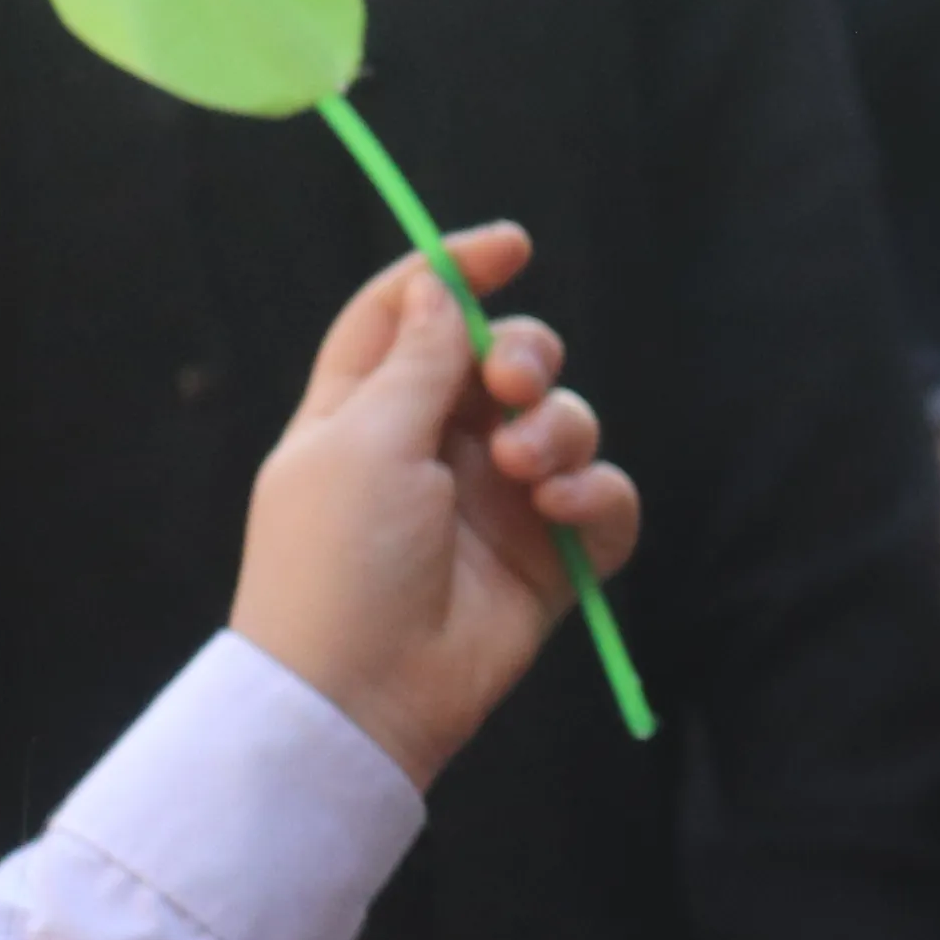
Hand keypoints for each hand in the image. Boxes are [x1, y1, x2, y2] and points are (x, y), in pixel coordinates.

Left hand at [230, 225, 642, 789]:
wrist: (362, 691)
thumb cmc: (336, 558)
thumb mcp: (363, 440)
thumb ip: (418, 359)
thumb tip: (441, 288)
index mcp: (365, 410)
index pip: (410, 316)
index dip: (454, 273)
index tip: (512, 247)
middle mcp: (434, 447)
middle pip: (502, 360)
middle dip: (525, 356)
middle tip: (513, 385)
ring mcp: (497, 502)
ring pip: (564, 423)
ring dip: (560, 430)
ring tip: (531, 473)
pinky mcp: (550, 555)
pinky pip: (603, 499)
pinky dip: (597, 496)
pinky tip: (565, 513)